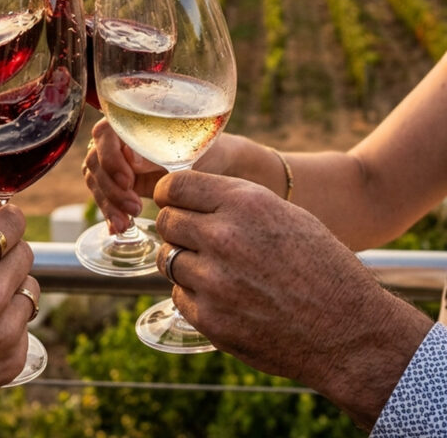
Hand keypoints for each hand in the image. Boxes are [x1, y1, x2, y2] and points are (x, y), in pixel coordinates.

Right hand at [0, 203, 38, 436]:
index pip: (12, 222)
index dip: (6, 218)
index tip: (1, 221)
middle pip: (26, 251)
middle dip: (8, 252)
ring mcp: (7, 329)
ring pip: (30, 287)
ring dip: (11, 287)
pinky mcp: (14, 357)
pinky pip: (24, 324)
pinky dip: (7, 322)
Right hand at [82, 118, 233, 233]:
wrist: (217, 165)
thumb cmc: (205, 148)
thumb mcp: (185, 149)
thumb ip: (156, 152)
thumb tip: (130, 157)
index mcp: (130, 122)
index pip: (104, 134)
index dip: (110, 158)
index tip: (129, 181)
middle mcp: (118, 140)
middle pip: (95, 161)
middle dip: (110, 188)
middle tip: (134, 207)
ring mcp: (116, 162)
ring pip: (96, 181)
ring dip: (108, 203)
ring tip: (126, 223)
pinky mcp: (120, 184)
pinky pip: (105, 196)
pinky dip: (109, 213)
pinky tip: (117, 229)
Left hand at [154, 170, 432, 429]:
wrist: (351, 332)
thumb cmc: (321, 266)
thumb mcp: (283, 213)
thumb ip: (233, 201)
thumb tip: (188, 196)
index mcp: (244, 204)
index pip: (174, 186)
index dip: (168, 193)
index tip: (170, 200)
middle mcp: (223, 237)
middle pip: (166, 221)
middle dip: (176, 227)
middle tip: (194, 238)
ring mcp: (213, 281)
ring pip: (167, 258)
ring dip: (182, 261)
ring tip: (214, 269)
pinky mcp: (210, 319)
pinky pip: (179, 295)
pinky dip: (194, 295)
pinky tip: (223, 297)